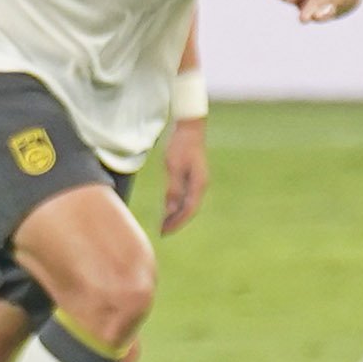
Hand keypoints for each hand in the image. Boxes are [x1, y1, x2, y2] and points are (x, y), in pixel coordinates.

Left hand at [159, 116, 209, 233]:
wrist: (189, 129)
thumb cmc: (180, 146)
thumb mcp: (173, 167)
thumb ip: (173, 189)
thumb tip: (170, 209)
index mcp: (198, 184)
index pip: (189, 210)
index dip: (177, 222)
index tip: (165, 231)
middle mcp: (200, 185)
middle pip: (189, 210)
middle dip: (176, 221)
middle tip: (162, 232)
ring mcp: (197, 181)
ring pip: (187, 204)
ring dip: (176, 215)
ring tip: (163, 224)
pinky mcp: (192, 177)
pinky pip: (185, 196)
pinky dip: (176, 205)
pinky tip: (167, 209)